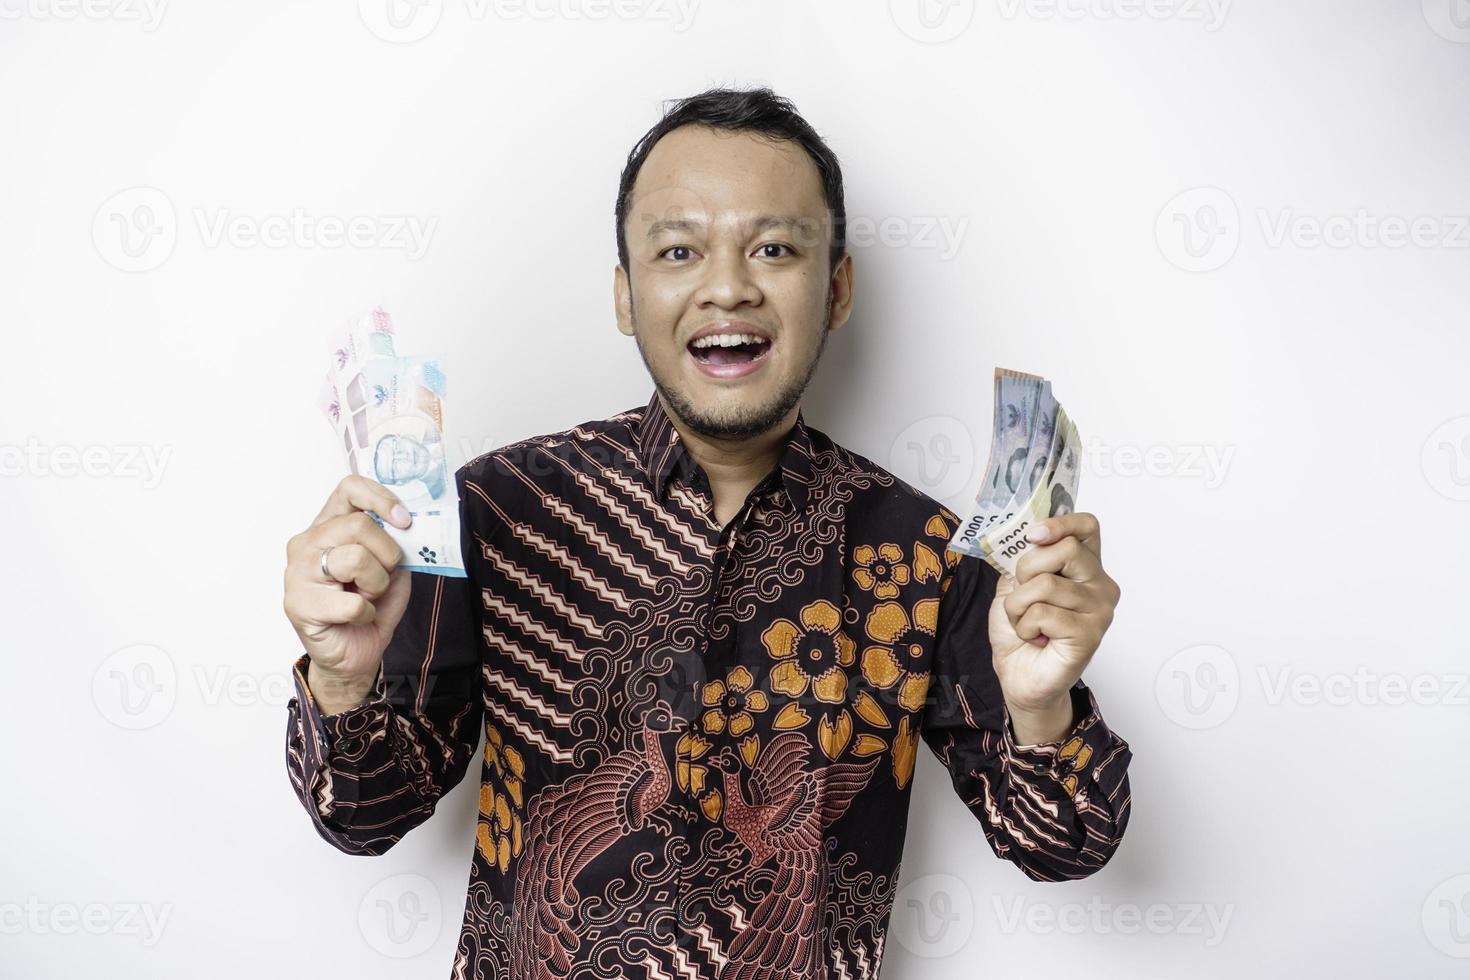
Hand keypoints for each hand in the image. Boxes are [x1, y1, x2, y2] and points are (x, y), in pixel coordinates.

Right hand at [282, 476, 413, 709]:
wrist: (353, 656)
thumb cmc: (370, 607)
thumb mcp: (392, 568)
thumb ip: (395, 542)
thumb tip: (408, 522)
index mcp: (328, 526)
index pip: (349, 488)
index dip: (381, 499)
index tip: (404, 520)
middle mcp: (307, 543)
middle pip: (358, 525)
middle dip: (387, 554)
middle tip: (383, 576)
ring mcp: (297, 573)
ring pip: (355, 559)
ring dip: (376, 585)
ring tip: (367, 597)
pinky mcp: (299, 605)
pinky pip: (353, 602)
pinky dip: (367, 614)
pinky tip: (356, 619)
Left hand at [987, 512, 1119, 739]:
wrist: (1018, 674)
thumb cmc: (1020, 630)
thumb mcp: (1015, 583)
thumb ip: (1024, 556)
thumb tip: (1027, 532)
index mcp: (1085, 567)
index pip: (1087, 526)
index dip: (1060, 523)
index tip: (1034, 534)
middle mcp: (1100, 585)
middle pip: (1065, 549)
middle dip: (1027, 569)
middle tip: (1023, 595)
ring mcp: (1100, 610)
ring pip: (1046, 584)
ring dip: (1019, 605)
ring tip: (1026, 622)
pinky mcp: (1090, 634)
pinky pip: (1043, 613)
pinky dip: (1025, 625)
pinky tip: (1035, 637)